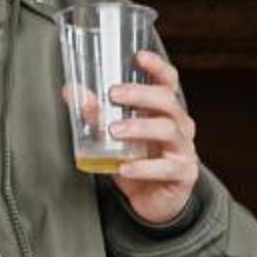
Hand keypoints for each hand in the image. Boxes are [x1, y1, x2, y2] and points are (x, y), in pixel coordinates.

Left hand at [104, 48, 202, 224]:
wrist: (151, 200)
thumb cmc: (135, 159)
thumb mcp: (112, 136)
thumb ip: (94, 113)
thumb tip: (71, 91)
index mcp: (165, 110)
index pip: (169, 82)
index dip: (158, 67)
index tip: (139, 56)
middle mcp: (179, 126)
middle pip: (168, 102)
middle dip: (141, 94)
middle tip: (114, 94)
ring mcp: (184, 150)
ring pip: (169, 131)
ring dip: (140, 127)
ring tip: (114, 130)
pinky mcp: (184, 174)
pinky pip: (168, 168)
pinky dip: (144, 167)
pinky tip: (124, 167)